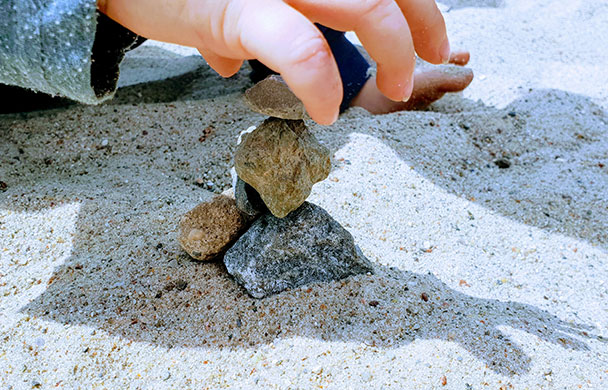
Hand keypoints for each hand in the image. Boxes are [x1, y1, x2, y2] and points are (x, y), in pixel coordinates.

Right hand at [98, 0, 450, 124]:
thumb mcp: (220, 3)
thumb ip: (245, 20)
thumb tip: (236, 61)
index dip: (418, 3)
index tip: (435, 36)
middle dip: (420, 24)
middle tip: (425, 63)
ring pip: (361, 3)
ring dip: (393, 50)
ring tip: (396, 90)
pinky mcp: (235, 10)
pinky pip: (299, 48)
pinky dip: (321, 82)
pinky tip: (324, 112)